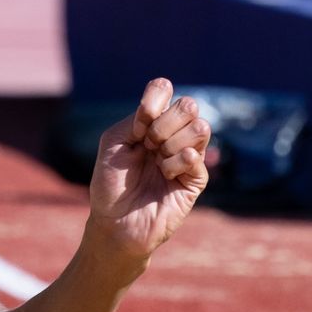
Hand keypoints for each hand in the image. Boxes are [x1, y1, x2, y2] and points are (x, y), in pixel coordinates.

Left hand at [87, 79, 210, 263]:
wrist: (116, 222)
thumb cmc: (110, 184)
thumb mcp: (113, 142)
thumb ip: (135, 119)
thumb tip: (159, 108)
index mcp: (150, 123)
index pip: (164, 90)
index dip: (154, 100)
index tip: (138, 123)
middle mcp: (172, 136)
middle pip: (188, 105)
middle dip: (164, 123)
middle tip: (147, 143)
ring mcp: (187, 156)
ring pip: (200, 127)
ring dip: (172, 142)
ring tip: (157, 161)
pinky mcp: (197, 178)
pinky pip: (196, 155)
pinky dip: (177, 161)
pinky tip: (166, 174)